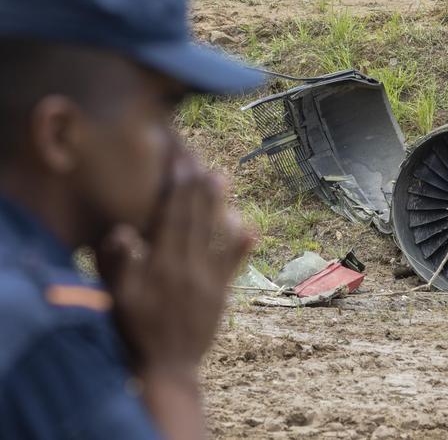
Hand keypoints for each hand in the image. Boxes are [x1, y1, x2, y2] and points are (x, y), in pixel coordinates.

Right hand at [97, 158, 252, 370]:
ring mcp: (208, 280)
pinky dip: (241, 246)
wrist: (167, 369)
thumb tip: (123, 231)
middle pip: (194, 218)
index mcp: (161, 264)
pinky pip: (233, 265)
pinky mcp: (221, 295)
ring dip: (218, 206)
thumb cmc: (134, 332)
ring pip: (214, 234)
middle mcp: (188, 266)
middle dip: (196, 186)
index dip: (176, 186)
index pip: (170, 216)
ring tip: (222, 178)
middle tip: (200, 159)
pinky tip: (250, 228)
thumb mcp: (117, 300)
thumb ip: (117, 265)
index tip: (179, 162)